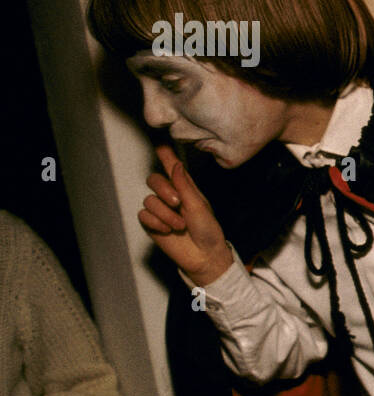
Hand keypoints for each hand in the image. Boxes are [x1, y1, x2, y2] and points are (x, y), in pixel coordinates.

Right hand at [138, 144, 232, 285]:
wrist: (204, 255)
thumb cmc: (207, 230)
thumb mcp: (199, 206)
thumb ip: (185, 186)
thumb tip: (176, 166)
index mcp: (186, 188)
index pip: (172, 167)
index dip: (165, 154)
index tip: (159, 141)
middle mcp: (171, 196)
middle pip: (154, 180)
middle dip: (164, 190)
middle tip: (177, 203)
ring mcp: (160, 210)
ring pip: (149, 200)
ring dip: (165, 214)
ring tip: (180, 225)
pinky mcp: (152, 223)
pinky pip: (144, 215)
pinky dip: (157, 223)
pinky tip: (168, 230)